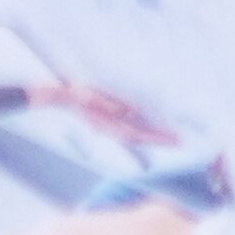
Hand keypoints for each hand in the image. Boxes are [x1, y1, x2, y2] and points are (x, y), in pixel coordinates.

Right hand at [27, 81, 167, 143]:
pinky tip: (146, 126)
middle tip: (178, 140)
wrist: (57, 97)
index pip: (137, 134)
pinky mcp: (104, 121)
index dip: (156, 137)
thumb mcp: (91, 95)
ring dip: (151, 135)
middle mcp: (109, 129)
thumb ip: (109, 104)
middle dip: (158, 138)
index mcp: (107, 124)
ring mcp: (107, 126)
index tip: (174, 140)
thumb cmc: (73, 93)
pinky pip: (126, 128)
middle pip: (139, 136)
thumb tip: (130, 110)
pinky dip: (140, 129)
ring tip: (167, 135)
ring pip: (134, 134)